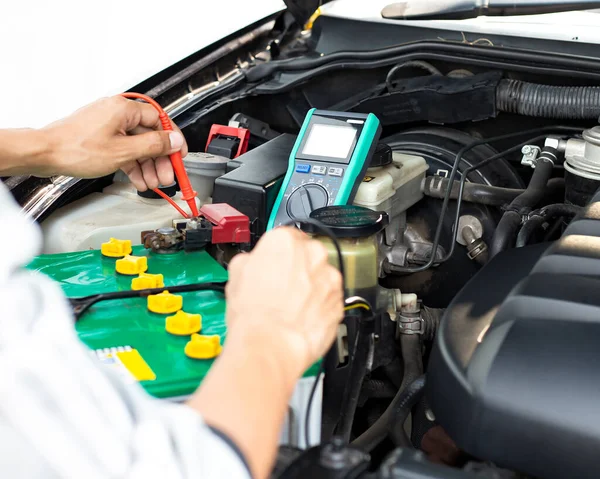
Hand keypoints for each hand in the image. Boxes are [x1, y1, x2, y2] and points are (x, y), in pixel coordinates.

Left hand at [40, 96, 187, 190]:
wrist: (45, 153)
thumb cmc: (75, 149)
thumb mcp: (123, 151)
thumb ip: (153, 145)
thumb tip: (173, 140)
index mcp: (124, 109)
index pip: (160, 120)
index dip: (172, 139)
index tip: (179, 155)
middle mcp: (117, 113)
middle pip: (149, 135)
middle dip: (159, 159)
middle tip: (166, 176)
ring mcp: (108, 125)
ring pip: (137, 145)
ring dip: (147, 166)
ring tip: (152, 183)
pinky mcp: (101, 137)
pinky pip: (124, 149)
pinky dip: (132, 164)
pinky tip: (138, 179)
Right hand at [224, 227, 343, 378]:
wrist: (271, 344)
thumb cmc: (254, 313)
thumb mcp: (236, 275)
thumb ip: (252, 261)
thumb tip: (254, 263)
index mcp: (286, 240)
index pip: (286, 237)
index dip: (278, 254)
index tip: (274, 265)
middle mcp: (313, 254)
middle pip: (307, 255)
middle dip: (297, 269)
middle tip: (280, 288)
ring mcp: (330, 279)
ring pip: (320, 277)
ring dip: (310, 287)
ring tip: (290, 306)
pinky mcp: (339, 302)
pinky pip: (329, 299)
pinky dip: (319, 306)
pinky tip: (301, 317)